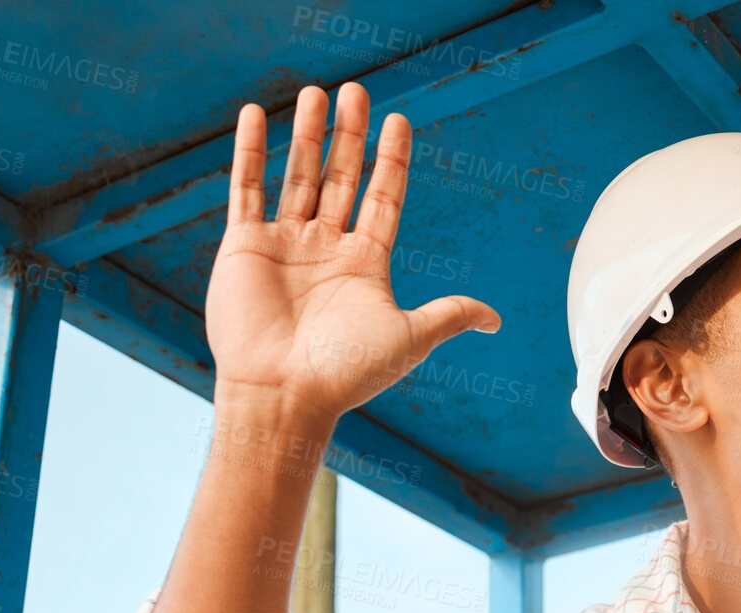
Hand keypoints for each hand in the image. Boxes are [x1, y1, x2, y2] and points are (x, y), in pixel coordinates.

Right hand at [204, 82, 500, 421]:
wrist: (285, 393)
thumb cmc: (348, 372)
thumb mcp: (411, 337)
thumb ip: (450, 315)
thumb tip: (495, 319)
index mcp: (365, 264)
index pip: (383, 198)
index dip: (392, 160)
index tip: (399, 121)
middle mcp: (326, 249)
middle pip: (342, 178)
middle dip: (349, 135)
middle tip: (356, 91)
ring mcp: (285, 245)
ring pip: (297, 176)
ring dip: (305, 134)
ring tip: (314, 93)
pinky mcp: (245, 247)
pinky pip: (246, 190)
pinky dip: (250, 153)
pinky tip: (256, 116)